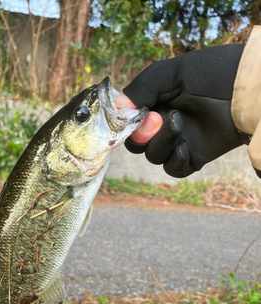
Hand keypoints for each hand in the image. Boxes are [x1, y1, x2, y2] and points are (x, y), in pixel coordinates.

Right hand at [119, 44, 245, 177]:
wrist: (248, 93)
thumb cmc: (212, 75)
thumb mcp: (172, 72)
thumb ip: (142, 87)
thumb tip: (118, 109)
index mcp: (157, 101)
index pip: (130, 121)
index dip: (127, 124)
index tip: (132, 117)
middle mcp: (165, 123)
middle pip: (137, 144)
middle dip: (143, 136)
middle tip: (158, 120)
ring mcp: (179, 141)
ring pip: (154, 156)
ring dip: (161, 144)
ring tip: (178, 125)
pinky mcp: (193, 157)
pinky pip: (174, 169)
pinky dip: (175, 161)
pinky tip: (185, 148)